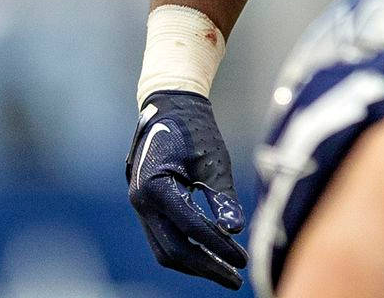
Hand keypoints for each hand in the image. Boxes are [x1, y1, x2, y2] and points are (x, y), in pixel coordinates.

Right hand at [127, 90, 247, 287]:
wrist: (171, 105)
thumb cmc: (194, 128)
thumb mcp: (213, 160)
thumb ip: (222, 196)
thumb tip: (236, 231)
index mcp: (155, 186)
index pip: (190, 228)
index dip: (218, 248)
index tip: (243, 260)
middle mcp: (141, 201)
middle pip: (172, 250)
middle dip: (205, 267)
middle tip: (235, 278)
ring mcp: (141, 206)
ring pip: (165, 250)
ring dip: (195, 263)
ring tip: (225, 271)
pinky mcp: (147, 207)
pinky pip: (164, 238)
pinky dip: (186, 249)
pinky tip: (211, 254)